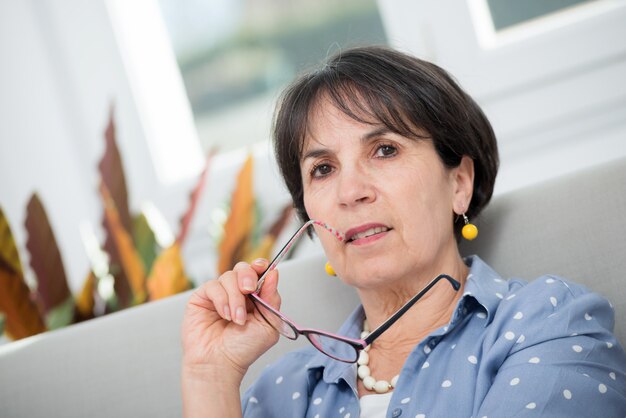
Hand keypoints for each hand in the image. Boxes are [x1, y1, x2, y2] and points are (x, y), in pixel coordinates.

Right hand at [181, 259, 279, 380]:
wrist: (220, 364)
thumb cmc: (243, 349)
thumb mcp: (268, 325)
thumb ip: (272, 299)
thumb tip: (273, 274)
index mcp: (255, 297)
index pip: (258, 272)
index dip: (260, 266)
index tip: (263, 267)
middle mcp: (237, 293)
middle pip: (243, 268)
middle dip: (247, 276)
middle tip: (248, 290)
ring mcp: (219, 294)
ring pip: (229, 276)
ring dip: (235, 297)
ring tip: (236, 319)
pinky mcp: (202, 298)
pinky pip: (213, 286)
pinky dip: (222, 300)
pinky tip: (225, 316)